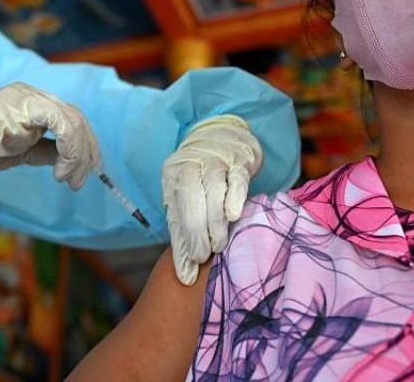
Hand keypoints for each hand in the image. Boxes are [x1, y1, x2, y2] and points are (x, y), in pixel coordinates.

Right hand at [0, 82, 100, 188]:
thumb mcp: (19, 152)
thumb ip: (44, 150)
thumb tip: (68, 161)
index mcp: (33, 104)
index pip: (70, 119)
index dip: (84, 146)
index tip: (85, 172)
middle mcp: (34, 95)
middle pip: (77, 119)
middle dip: (85, 153)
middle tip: (79, 181)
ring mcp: (30, 97)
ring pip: (73, 121)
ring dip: (77, 156)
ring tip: (66, 180)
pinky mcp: (26, 105)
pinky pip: (62, 122)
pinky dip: (69, 148)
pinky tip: (58, 170)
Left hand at [161, 114, 262, 284]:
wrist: (223, 136)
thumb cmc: (202, 178)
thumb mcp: (186, 201)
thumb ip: (184, 236)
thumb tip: (186, 277)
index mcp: (174, 174)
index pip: (176, 209)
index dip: (183, 240)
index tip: (191, 267)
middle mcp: (191, 163)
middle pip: (191, 196)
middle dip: (197, 230)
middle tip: (205, 256)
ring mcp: (216, 160)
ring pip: (213, 188)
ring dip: (216, 219)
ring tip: (219, 244)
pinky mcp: (239, 159)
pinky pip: (236, 178)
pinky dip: (235, 197)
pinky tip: (234, 215)